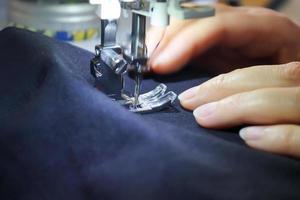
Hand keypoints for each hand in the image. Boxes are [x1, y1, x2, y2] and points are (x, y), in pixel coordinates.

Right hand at [147, 4, 299, 74]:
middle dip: (165, 39)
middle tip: (145, 65)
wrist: (286, 80)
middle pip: (195, 17)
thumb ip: (248, 86)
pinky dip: (162, 45)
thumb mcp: (274, 86)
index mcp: (266, 30)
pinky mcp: (210, 41)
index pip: (218, 26)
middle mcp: (241, 22)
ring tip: (144, 62)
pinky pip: (180, 35)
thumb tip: (199, 97)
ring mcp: (223, 29)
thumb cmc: (286, 85)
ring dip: (159, 40)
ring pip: (184, 21)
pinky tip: (152, 59)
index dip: (186, 43)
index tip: (160, 66)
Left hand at [178, 62, 299, 157]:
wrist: (299, 181)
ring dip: (242, 107)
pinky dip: (279, 136)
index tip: (195, 92)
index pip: (272, 74)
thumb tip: (217, 108)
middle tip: (189, 101)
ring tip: (205, 117)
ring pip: (290, 101)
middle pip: (280, 79)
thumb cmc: (294, 137)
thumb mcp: (286, 117)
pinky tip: (248, 138)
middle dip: (228, 88)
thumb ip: (268, 110)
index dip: (230, 80)